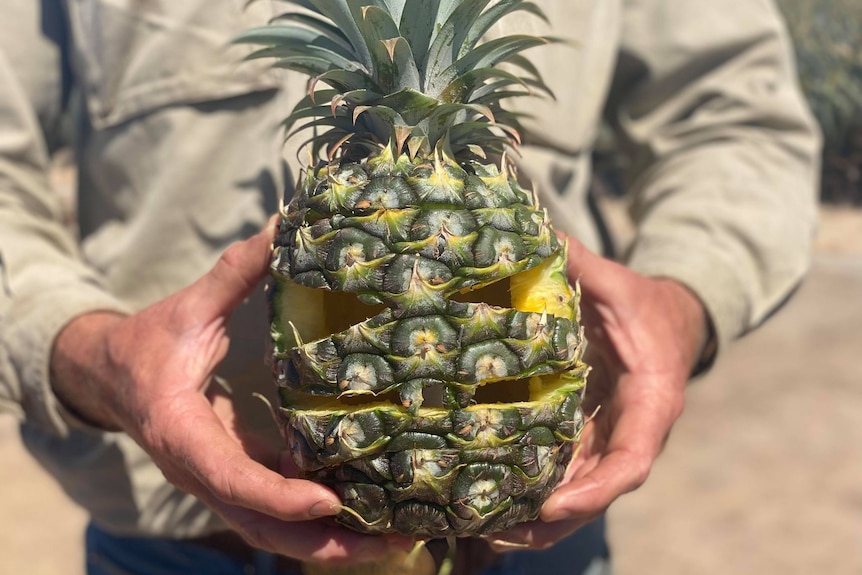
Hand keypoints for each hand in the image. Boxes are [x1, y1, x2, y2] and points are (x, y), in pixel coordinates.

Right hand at [50, 220, 409, 563]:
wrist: (112, 376)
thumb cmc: (149, 343)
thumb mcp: (188, 307)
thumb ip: (234, 271)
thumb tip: (283, 221)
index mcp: (182, 433)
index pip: (230, 478)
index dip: (278, 495)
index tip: (328, 500)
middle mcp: (201, 472)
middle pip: (261, 526)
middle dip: (322, 543)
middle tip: (386, 544)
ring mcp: (219, 482)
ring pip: (272, 531)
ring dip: (329, 544)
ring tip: (392, 543)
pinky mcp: (236, 478)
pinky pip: (276, 512)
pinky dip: (318, 521)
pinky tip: (368, 513)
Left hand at [487, 237, 707, 550]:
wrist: (669, 321)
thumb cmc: (644, 304)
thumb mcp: (616, 282)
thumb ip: (579, 263)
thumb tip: (534, 231)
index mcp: (650, 402)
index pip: (631, 460)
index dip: (595, 488)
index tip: (554, 507)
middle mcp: (631, 433)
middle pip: (597, 493)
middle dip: (552, 522)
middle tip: (496, 533)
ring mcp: (611, 440)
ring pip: (579, 494)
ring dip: (537, 521)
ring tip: (482, 532)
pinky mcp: (591, 438)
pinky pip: (566, 475)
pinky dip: (535, 495)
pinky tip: (491, 503)